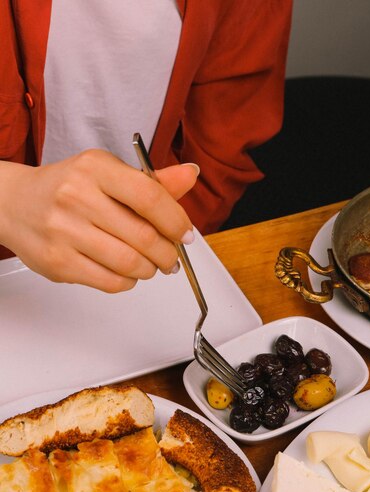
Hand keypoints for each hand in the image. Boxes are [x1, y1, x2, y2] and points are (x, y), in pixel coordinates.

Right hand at [0, 150, 197, 291]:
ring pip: (130, 263)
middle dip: (167, 253)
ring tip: (150, 265)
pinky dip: (128, 281)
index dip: (176, 221)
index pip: (150, 197)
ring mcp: (65, 232)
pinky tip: (127, 272)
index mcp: (94, 168)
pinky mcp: (58, 263)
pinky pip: (110, 282)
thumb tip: (190, 175)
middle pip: (144, 236)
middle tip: (171, 256)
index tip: (186, 234)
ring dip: (149, 269)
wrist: (13, 204)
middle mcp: (77, 196)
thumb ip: (150, 181)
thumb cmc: (66, 188)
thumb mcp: (107, 173)